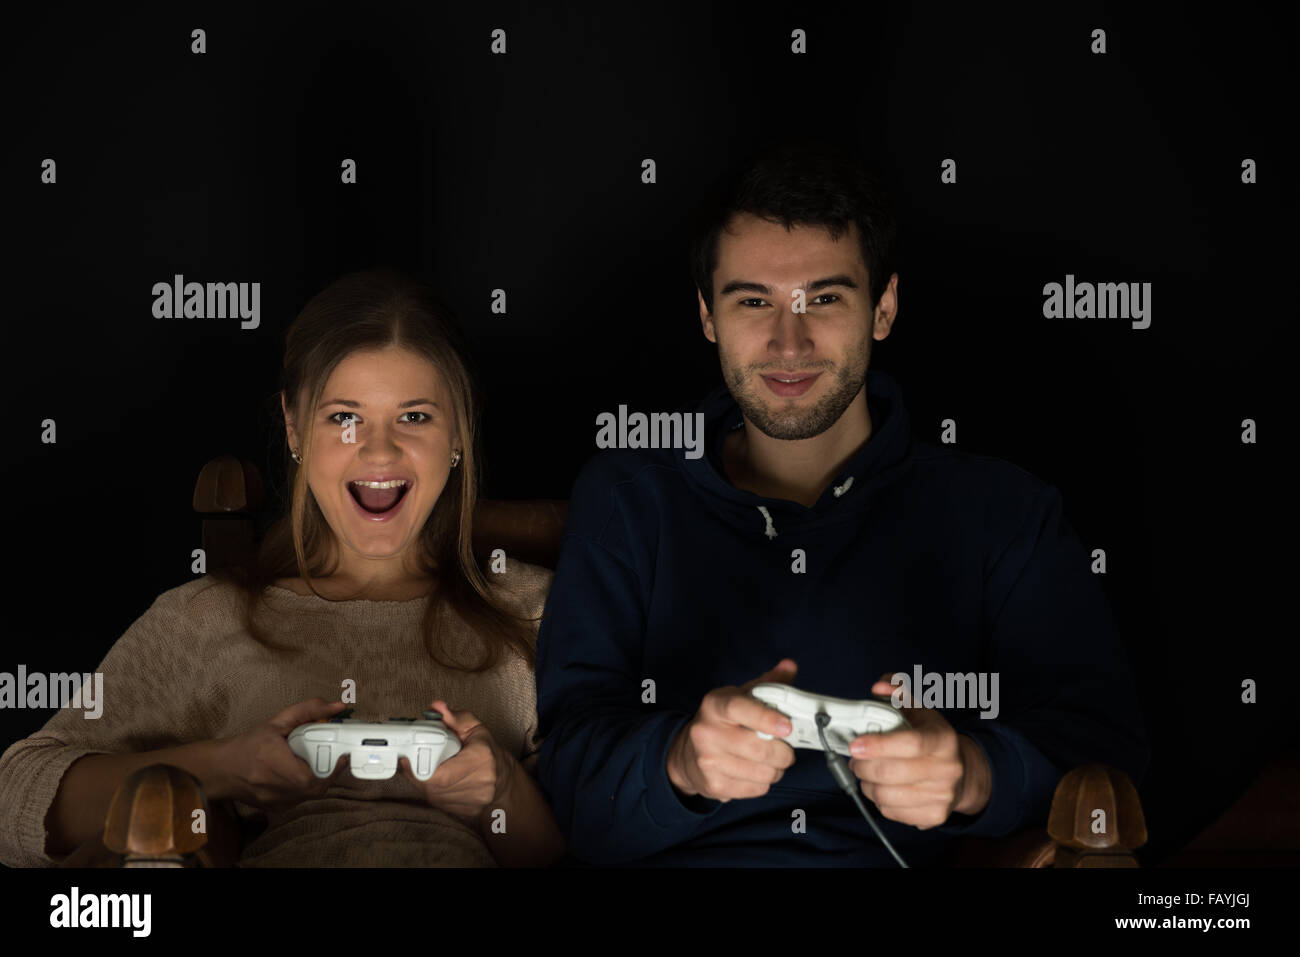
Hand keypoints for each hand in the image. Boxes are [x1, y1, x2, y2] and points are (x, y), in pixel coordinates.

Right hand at [214, 698, 349, 811]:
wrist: (220, 769)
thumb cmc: (248, 745)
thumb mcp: (277, 722)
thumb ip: (308, 711)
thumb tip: (338, 706)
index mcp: (274, 764)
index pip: (312, 779)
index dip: (332, 770)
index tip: (342, 756)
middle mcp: (275, 788)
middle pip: (315, 788)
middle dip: (328, 773)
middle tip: (331, 757)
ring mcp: (276, 802)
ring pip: (309, 795)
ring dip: (316, 779)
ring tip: (312, 763)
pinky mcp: (275, 809)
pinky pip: (299, 800)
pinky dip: (304, 787)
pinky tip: (298, 773)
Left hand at [399, 700, 513, 828]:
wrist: (503, 780)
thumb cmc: (488, 752)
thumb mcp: (475, 728)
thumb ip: (454, 718)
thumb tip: (437, 708)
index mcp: (481, 758)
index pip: (441, 773)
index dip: (419, 767)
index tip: (407, 756)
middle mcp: (479, 782)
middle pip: (432, 785)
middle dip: (416, 772)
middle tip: (411, 759)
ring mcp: (472, 800)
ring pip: (432, 795)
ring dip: (422, 781)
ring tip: (429, 767)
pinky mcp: (465, 811)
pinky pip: (438, 802)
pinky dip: (432, 790)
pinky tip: (437, 779)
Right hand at [666, 659, 799, 801]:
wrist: (687, 754)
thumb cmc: (722, 722)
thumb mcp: (740, 697)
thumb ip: (768, 683)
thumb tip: (790, 666)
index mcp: (715, 705)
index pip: (740, 709)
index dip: (766, 718)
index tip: (788, 727)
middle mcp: (707, 732)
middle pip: (759, 749)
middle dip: (784, 752)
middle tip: (786, 748)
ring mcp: (708, 761)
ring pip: (762, 772)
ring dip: (776, 769)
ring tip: (771, 761)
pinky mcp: (714, 785)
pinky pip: (756, 789)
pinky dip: (764, 782)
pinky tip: (756, 772)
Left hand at [844, 673, 991, 829]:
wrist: (962, 773)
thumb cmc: (932, 738)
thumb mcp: (919, 711)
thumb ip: (897, 693)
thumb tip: (879, 687)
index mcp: (943, 739)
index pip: (911, 743)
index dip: (879, 745)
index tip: (855, 745)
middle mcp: (947, 769)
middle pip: (891, 773)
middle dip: (863, 766)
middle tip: (855, 759)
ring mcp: (942, 796)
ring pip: (886, 796)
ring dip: (867, 784)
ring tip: (867, 773)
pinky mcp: (934, 816)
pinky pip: (891, 812)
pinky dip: (878, 800)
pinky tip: (882, 788)